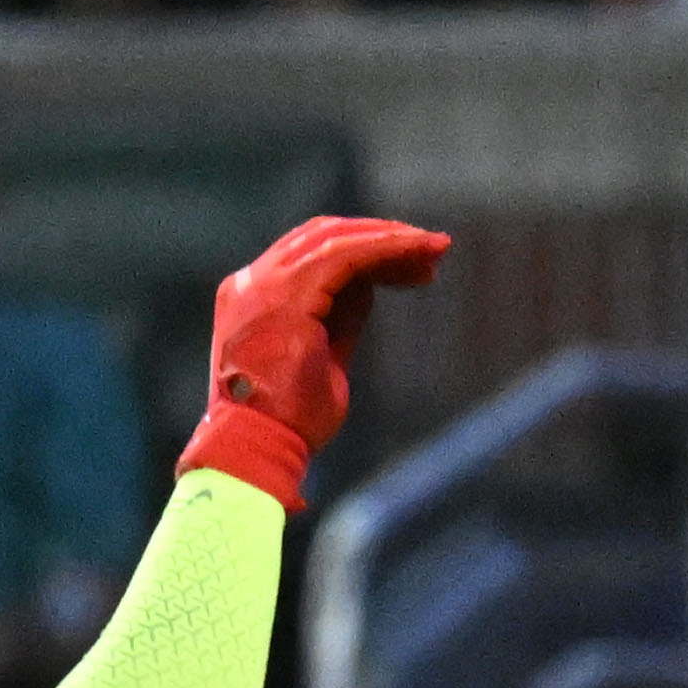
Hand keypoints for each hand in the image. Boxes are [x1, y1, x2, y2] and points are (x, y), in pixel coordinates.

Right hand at [176, 213, 452, 507]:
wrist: (256, 451)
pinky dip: (385, 248)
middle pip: (323, 237)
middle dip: (380, 237)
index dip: (362, 251)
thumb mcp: (322, 361)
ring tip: (436, 248)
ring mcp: (264, 284)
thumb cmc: (288, 424)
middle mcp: (252, 282)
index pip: (309, 255)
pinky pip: (346, 255)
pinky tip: (418, 252)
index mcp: (252, 298)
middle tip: (429, 250)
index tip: (407, 267)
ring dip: (391, 239)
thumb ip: (339, 319)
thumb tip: (367, 287)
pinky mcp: (288, 294)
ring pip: (337, 239)